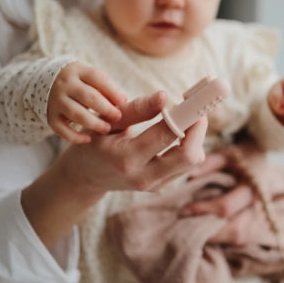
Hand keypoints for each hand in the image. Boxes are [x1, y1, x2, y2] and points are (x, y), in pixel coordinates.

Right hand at [23, 90, 207, 247]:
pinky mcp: (161, 186)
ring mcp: (153, 186)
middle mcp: (143, 177)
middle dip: (198, 128)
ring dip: (195, 136)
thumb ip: (136, 109)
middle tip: (194, 108)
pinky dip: (189, 145)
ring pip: (192, 160)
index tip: (196, 99)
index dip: (186, 115)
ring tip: (184, 117)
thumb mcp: (108, 122)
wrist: (85, 177)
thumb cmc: (95, 142)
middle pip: (189, 156)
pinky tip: (177, 131)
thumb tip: (164, 95)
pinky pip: (186, 165)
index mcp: (126, 158)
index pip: (167, 135)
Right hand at [47, 61, 125, 142]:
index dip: (112, 91)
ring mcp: (56, 101)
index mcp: (78, 71)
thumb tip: (123, 101)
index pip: (97, 78)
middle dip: (106, 109)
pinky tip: (88, 139)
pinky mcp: (50, 116)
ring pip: (76, 114)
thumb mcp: (90, 77)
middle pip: (89, 97)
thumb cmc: (78, 81)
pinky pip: (61, 129)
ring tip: (107, 129)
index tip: (124, 102)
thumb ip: (105, 87)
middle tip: (118, 117)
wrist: (44, 81)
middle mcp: (65, 85)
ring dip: (94, 123)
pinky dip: (75, 137)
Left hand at [180, 141, 266, 244]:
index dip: (203, 209)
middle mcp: (257, 205)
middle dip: (209, 231)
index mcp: (252, 187)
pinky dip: (221, 236)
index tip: (184, 209)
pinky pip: (238, 237)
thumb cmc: (240, 155)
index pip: (225, 207)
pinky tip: (205, 229)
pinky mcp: (254, 223)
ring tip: (194, 229)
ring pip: (237, 237)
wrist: (260, 158)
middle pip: (235, 230)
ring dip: (215, 237)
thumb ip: (210, 163)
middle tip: (186, 225)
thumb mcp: (226, 154)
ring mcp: (257, 216)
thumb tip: (190, 177)